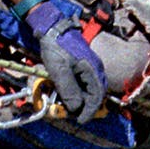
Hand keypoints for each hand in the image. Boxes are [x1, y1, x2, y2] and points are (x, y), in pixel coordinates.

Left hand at [17, 0, 110, 121]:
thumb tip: (76, 108)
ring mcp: (89, 65)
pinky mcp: (82, 63)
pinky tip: (66, 92)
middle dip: (85, 106)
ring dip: (80, 98)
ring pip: (89, 88)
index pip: (96, 96)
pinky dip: (77, 90)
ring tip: (67, 104)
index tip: (79, 120)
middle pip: (95, 93)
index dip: (89, 110)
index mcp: (92, 70)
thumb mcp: (59, 70)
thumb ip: (68, 89)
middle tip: (72, 114)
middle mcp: (95, 68)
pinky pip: (83, 81)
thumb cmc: (56, 48)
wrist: (52, 28)